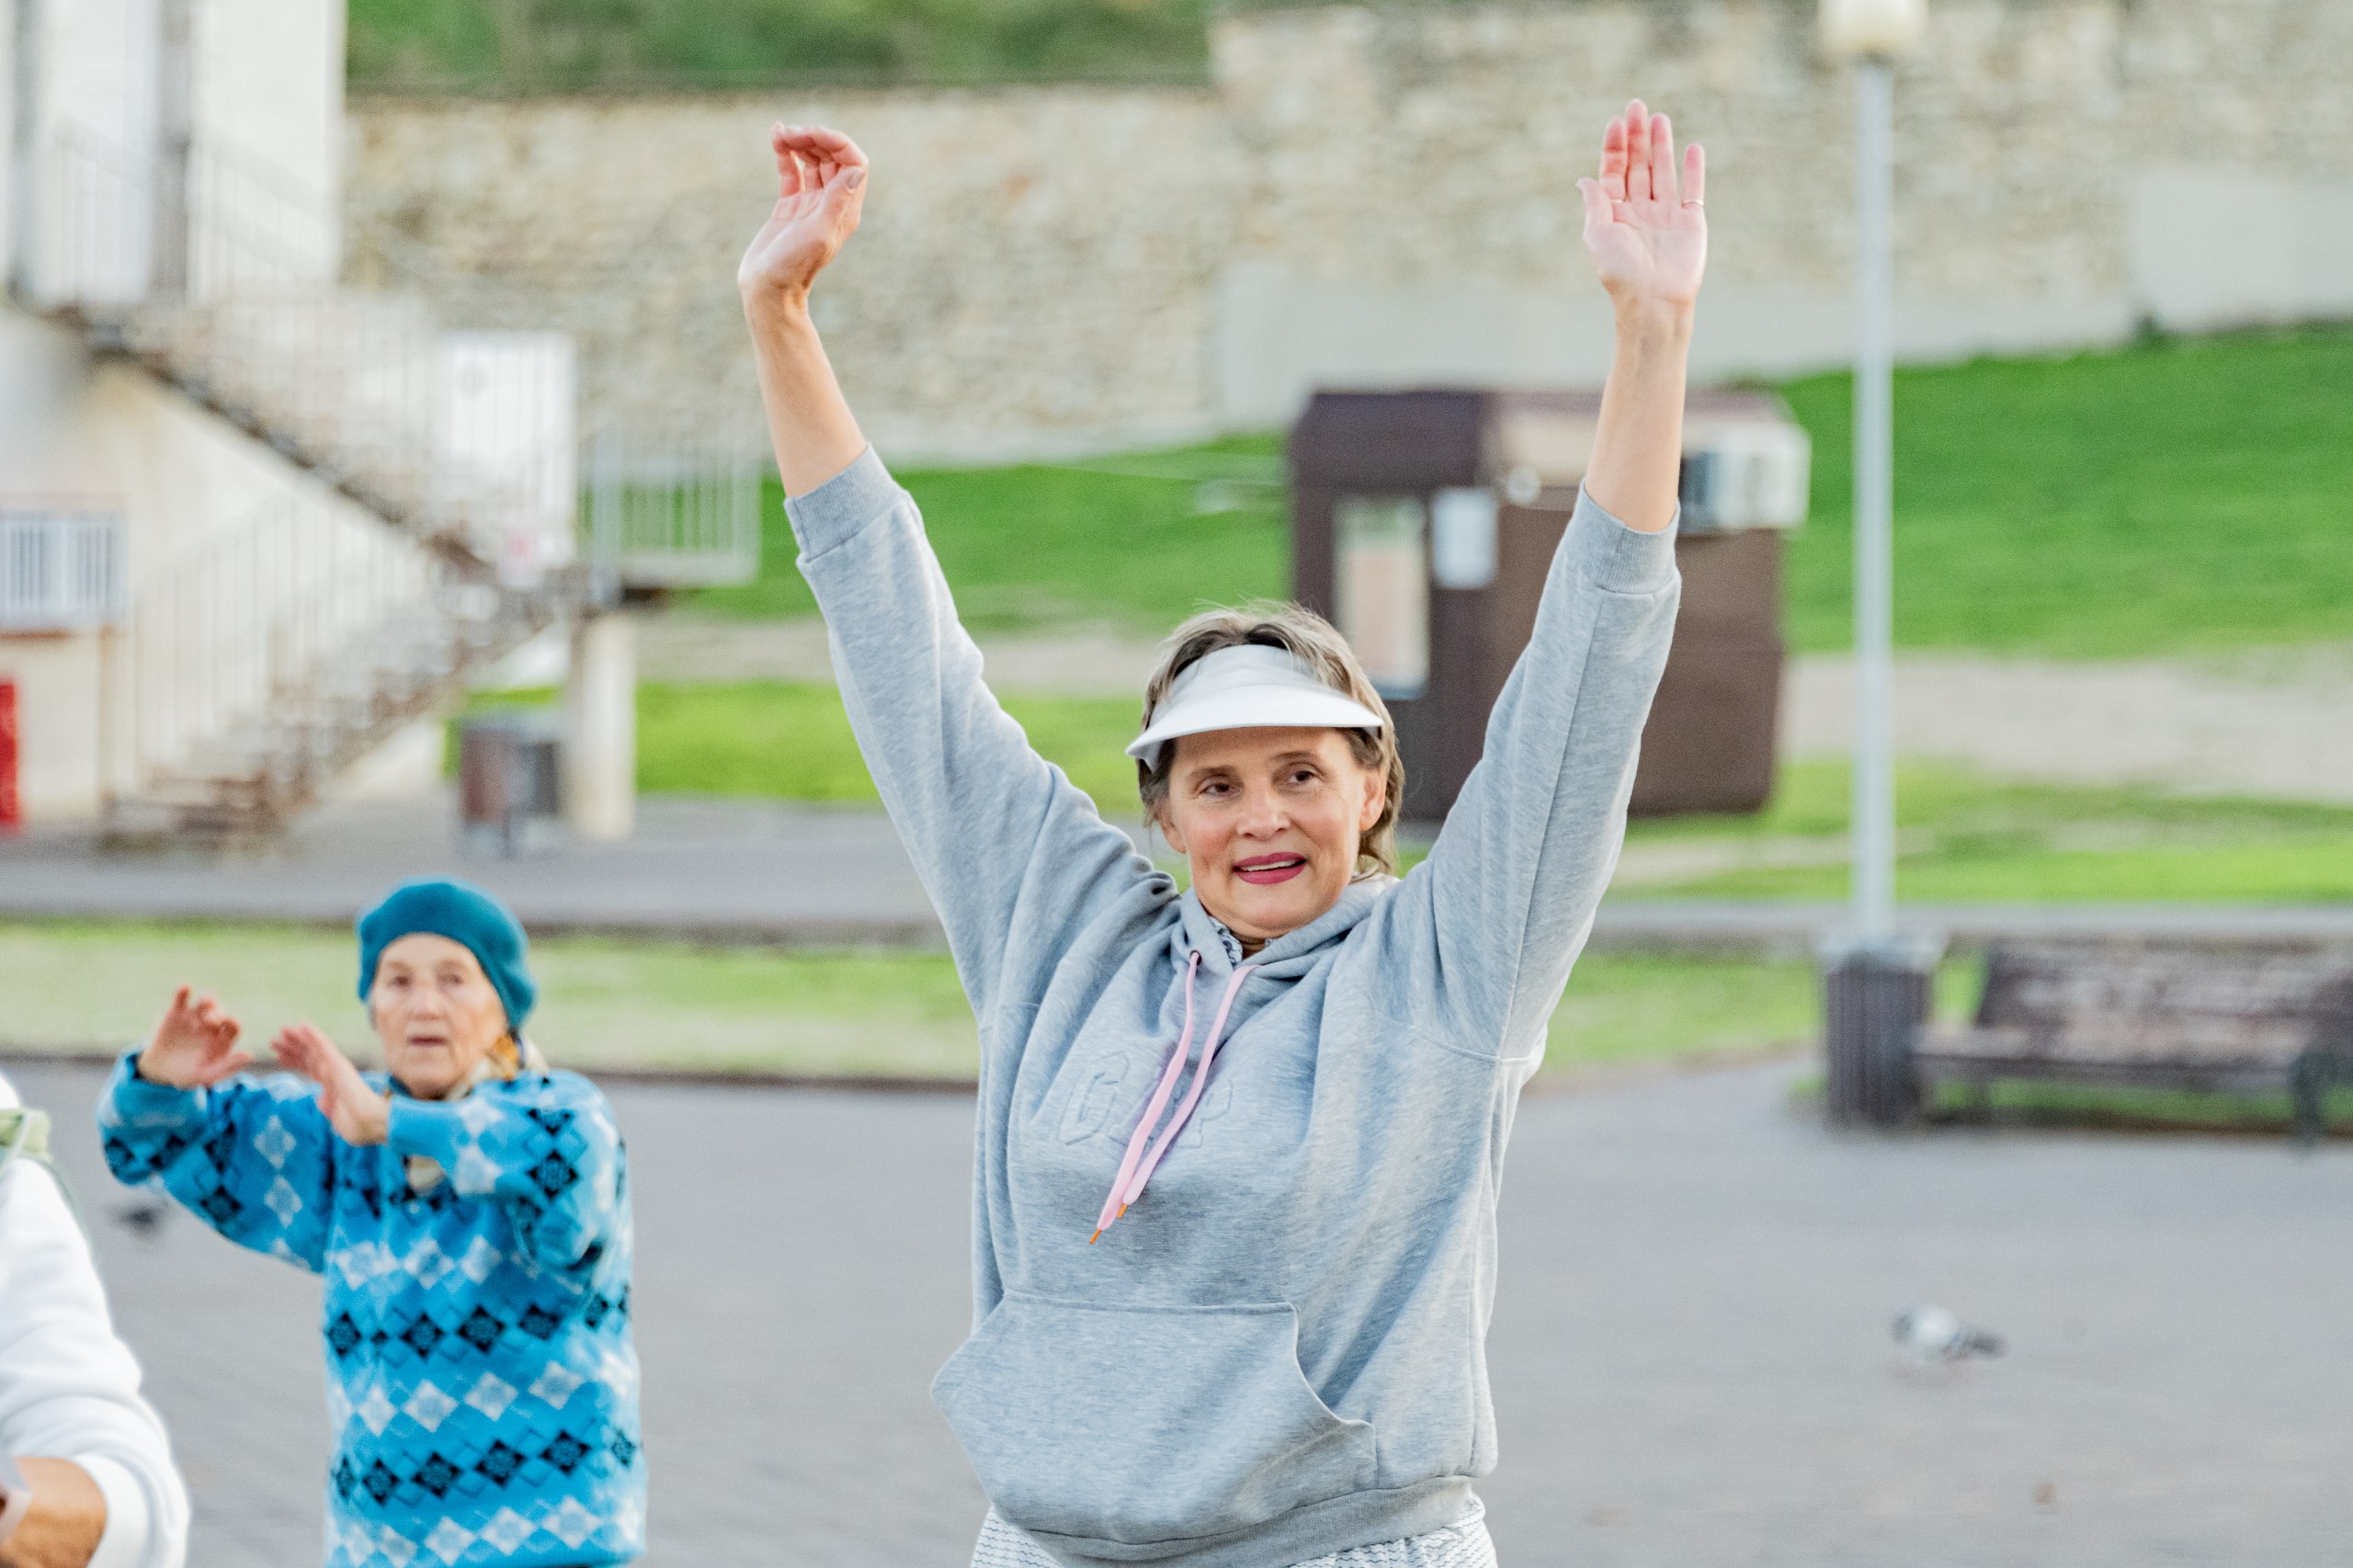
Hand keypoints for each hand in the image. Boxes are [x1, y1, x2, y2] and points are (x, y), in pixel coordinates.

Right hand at [138, 986, 250, 1088]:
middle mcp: (211, 1025)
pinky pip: (181, 998)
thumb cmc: (187, 1075)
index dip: (233, 1024)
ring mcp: (194, 1017)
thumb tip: (250, 1056)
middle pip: (220, 1013)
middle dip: (218, 1014)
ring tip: (206, 1003)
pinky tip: (184, 988)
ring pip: (205, 1002)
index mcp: (222, 1038)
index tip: (229, 1024)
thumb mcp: (206, 1075)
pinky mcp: (176, 1012)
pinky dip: (183, 991)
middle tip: (210, 1021)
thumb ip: (227, 1066)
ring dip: (208, 1000)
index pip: (233, 1026)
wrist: (158, 1071)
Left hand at [271, 1023, 389, 1145]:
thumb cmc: (355, 1124)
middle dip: (290, 1048)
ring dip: (297, 1038)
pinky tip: (302, 1025)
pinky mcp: (339, 1063)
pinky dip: (313, 1035)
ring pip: (313, 1048)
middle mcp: (332, 1072)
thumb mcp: (334, 1115)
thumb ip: (326, 1104)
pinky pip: (324, 1046)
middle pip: (307, 1056)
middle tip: (273, 1041)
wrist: (368, 1123)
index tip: (277, 1056)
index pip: (308, 1068)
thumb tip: (319, 1098)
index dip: (293, 1061)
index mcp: (330, 1084)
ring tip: (282, 1029)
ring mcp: (336, 1066)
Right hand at [738, 124, 868, 313]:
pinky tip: (775, 138)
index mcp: (845, 209)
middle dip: (814, 139)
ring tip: (779, 133)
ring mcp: (811, 204)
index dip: (836, 142)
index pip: (854, 163)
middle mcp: (832, 204)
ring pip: (812, 161)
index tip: (810, 134)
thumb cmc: (792, 268)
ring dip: (798, 142)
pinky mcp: (790, 206)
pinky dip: (785, 153)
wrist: (768, 290)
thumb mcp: (817, 234)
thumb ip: (837, 201)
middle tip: (790, 133)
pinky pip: (792, 171)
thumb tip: (857, 169)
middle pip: (833, 157)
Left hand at [1576, 99, 1706, 312]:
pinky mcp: (1690, 221)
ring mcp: (1666, 214)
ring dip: (1662, 145)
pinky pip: (1693, 189)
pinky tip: (1692, 148)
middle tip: (1637, 106)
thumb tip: (1583, 179)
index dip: (1614, 147)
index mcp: (1615, 213)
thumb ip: (1594, 204)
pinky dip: (1693, 169)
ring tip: (1660, 118)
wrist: (1653, 300)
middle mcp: (1639, 210)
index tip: (1616, 121)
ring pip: (1663, 171)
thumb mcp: (1598, 235)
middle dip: (1637, 136)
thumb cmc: (1620, 273)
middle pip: (1638, 165)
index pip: (1613, 172)